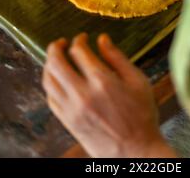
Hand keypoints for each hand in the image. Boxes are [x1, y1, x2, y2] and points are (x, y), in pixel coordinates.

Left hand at [43, 33, 175, 157]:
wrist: (135, 151)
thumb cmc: (141, 115)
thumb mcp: (137, 81)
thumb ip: (117, 57)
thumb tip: (102, 39)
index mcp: (102, 81)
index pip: (78, 51)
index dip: (79, 40)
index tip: (83, 38)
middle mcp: (83, 94)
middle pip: (55, 63)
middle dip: (55, 47)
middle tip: (61, 42)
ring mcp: (72, 110)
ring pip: (48, 80)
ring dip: (49, 64)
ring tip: (56, 58)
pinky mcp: (67, 122)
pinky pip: (50, 98)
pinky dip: (50, 84)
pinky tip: (58, 79)